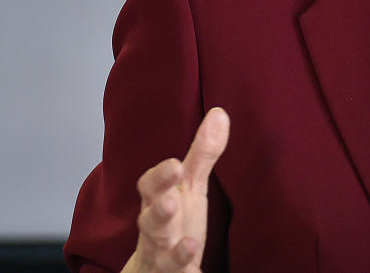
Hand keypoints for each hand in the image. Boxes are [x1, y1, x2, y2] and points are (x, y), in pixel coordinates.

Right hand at [122, 108, 229, 272]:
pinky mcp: (172, 272)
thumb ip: (203, 153)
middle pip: (150, 218)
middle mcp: (156, 226)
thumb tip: (220, 113)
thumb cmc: (174, 220)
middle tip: (169, 203)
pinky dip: (181, 265)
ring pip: (158, 247)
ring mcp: (161, 252)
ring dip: (169, 244)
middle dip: (159, 210)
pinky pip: (174, 271)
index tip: (175, 165)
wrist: (153, 268)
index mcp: (159, 200)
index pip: (150, 186)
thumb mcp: (191, 187)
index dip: (160, 177)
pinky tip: (194, 261)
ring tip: (188, 242)